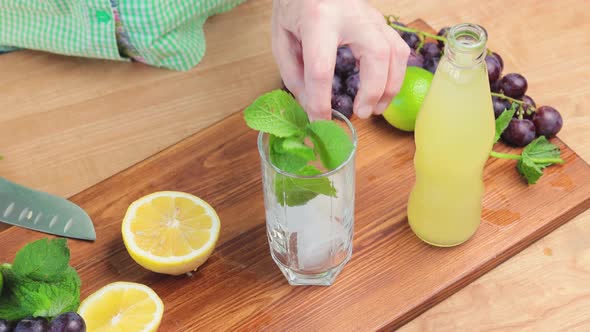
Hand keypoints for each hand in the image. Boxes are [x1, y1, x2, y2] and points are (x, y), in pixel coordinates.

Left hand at [272, 0, 409, 119]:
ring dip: (390, 86)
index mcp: (317, 18)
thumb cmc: (294, 5)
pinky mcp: (380, 20)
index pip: (321, 68)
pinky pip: (398, 48)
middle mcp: (350, 15)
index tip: (320, 122)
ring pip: (395, 51)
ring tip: (375, 109)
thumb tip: (311, 107)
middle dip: (372, 90)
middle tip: (361, 114)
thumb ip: (294, 74)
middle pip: (375, 55)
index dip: (320, 102)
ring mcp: (370, 15)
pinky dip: (395, 73)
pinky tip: (383, 90)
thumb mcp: (281, 38)